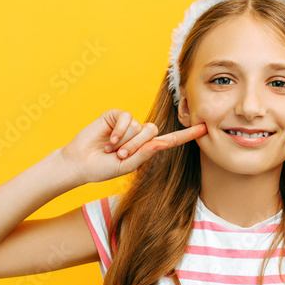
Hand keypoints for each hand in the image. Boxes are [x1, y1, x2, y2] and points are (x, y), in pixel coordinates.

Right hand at [61, 109, 207, 184]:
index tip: (204, 128)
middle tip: (120, 155)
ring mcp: (127, 124)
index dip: (186, 135)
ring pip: (139, 125)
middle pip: (152, 131)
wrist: (80, 163)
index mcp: (146, 148)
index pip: (170, 140)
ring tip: (111, 149)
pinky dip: (119, 130)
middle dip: (136, 146)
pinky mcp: (115, 116)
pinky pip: (126, 117)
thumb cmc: (102, 168)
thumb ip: (145, 153)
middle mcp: (139, 134)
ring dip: (126, 140)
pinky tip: (108, 139)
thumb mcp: (127, 165)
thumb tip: (162, 142)